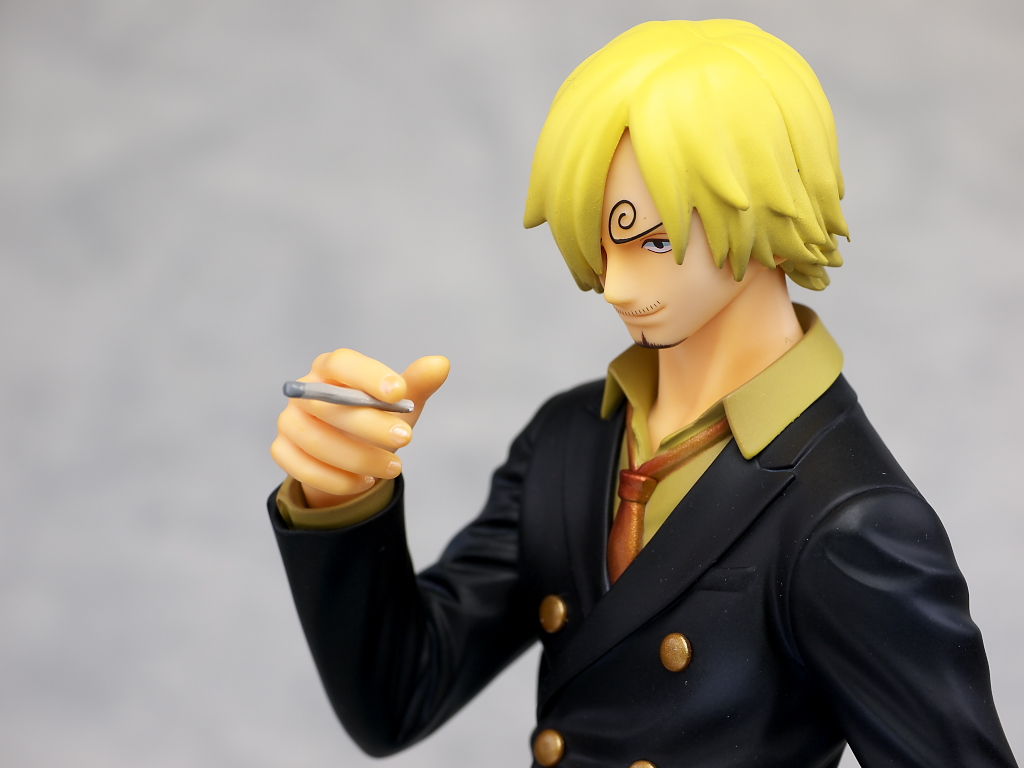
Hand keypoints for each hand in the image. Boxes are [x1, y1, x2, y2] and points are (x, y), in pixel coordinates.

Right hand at [270, 350, 449, 507]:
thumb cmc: (378, 419)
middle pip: (329, 404)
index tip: (399, 393)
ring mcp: (289, 420)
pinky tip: (365, 482)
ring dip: (358, 457)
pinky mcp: (282, 450)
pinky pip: (302, 468)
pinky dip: (336, 479)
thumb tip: (441, 363)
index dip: (368, 376)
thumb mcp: (400, 404)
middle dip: (370, 424)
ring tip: (394, 467)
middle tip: (407, 439)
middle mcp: (305, 390)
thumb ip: (417, 384)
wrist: (354, 456)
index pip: (342, 363)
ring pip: (314, 440)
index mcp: (332, 368)